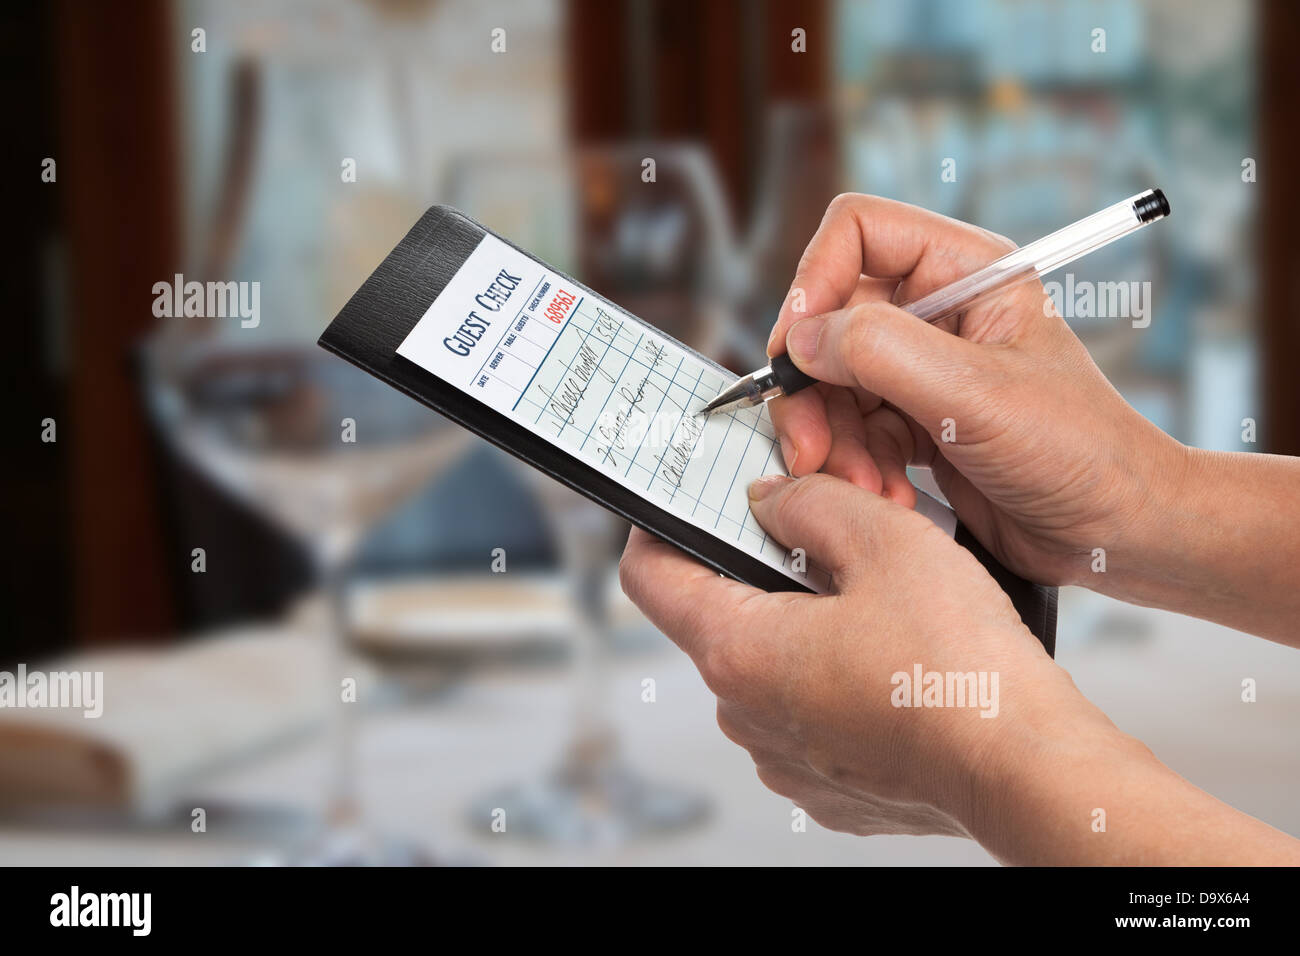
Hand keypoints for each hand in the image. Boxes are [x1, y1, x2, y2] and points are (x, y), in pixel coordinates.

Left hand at [619, 473, 1299, 862]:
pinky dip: (833, 681)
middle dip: (755, 569)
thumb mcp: (884, 539)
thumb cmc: (959, 664)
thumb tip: (770, 501)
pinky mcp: (827, 786)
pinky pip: (807, 715)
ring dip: (802, 627)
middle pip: (716, 617)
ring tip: (871, 602)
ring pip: (767, 666)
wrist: (1026, 769)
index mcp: (739, 649)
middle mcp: (745, 714)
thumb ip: (810, 502)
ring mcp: (784, 758)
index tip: (687, 501)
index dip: (659, 525)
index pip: (649, 576)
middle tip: (816, 536)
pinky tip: (890, 662)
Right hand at [764, 193, 1184, 590]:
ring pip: (829, 385)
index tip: (796, 350)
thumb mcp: (976, 394)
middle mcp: (936, 311)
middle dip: (812, 391)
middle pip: (827, 321)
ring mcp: (920, 369)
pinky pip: (849, 432)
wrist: (1114, 530)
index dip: (814, 282)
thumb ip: (882, 353)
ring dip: (833, 442)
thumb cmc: (1079, 451)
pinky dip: (853, 467)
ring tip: (865, 487)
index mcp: (966, 271)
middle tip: (810, 448)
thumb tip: (802, 339)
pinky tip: (888, 496)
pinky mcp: (912, 422)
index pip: (858, 234)